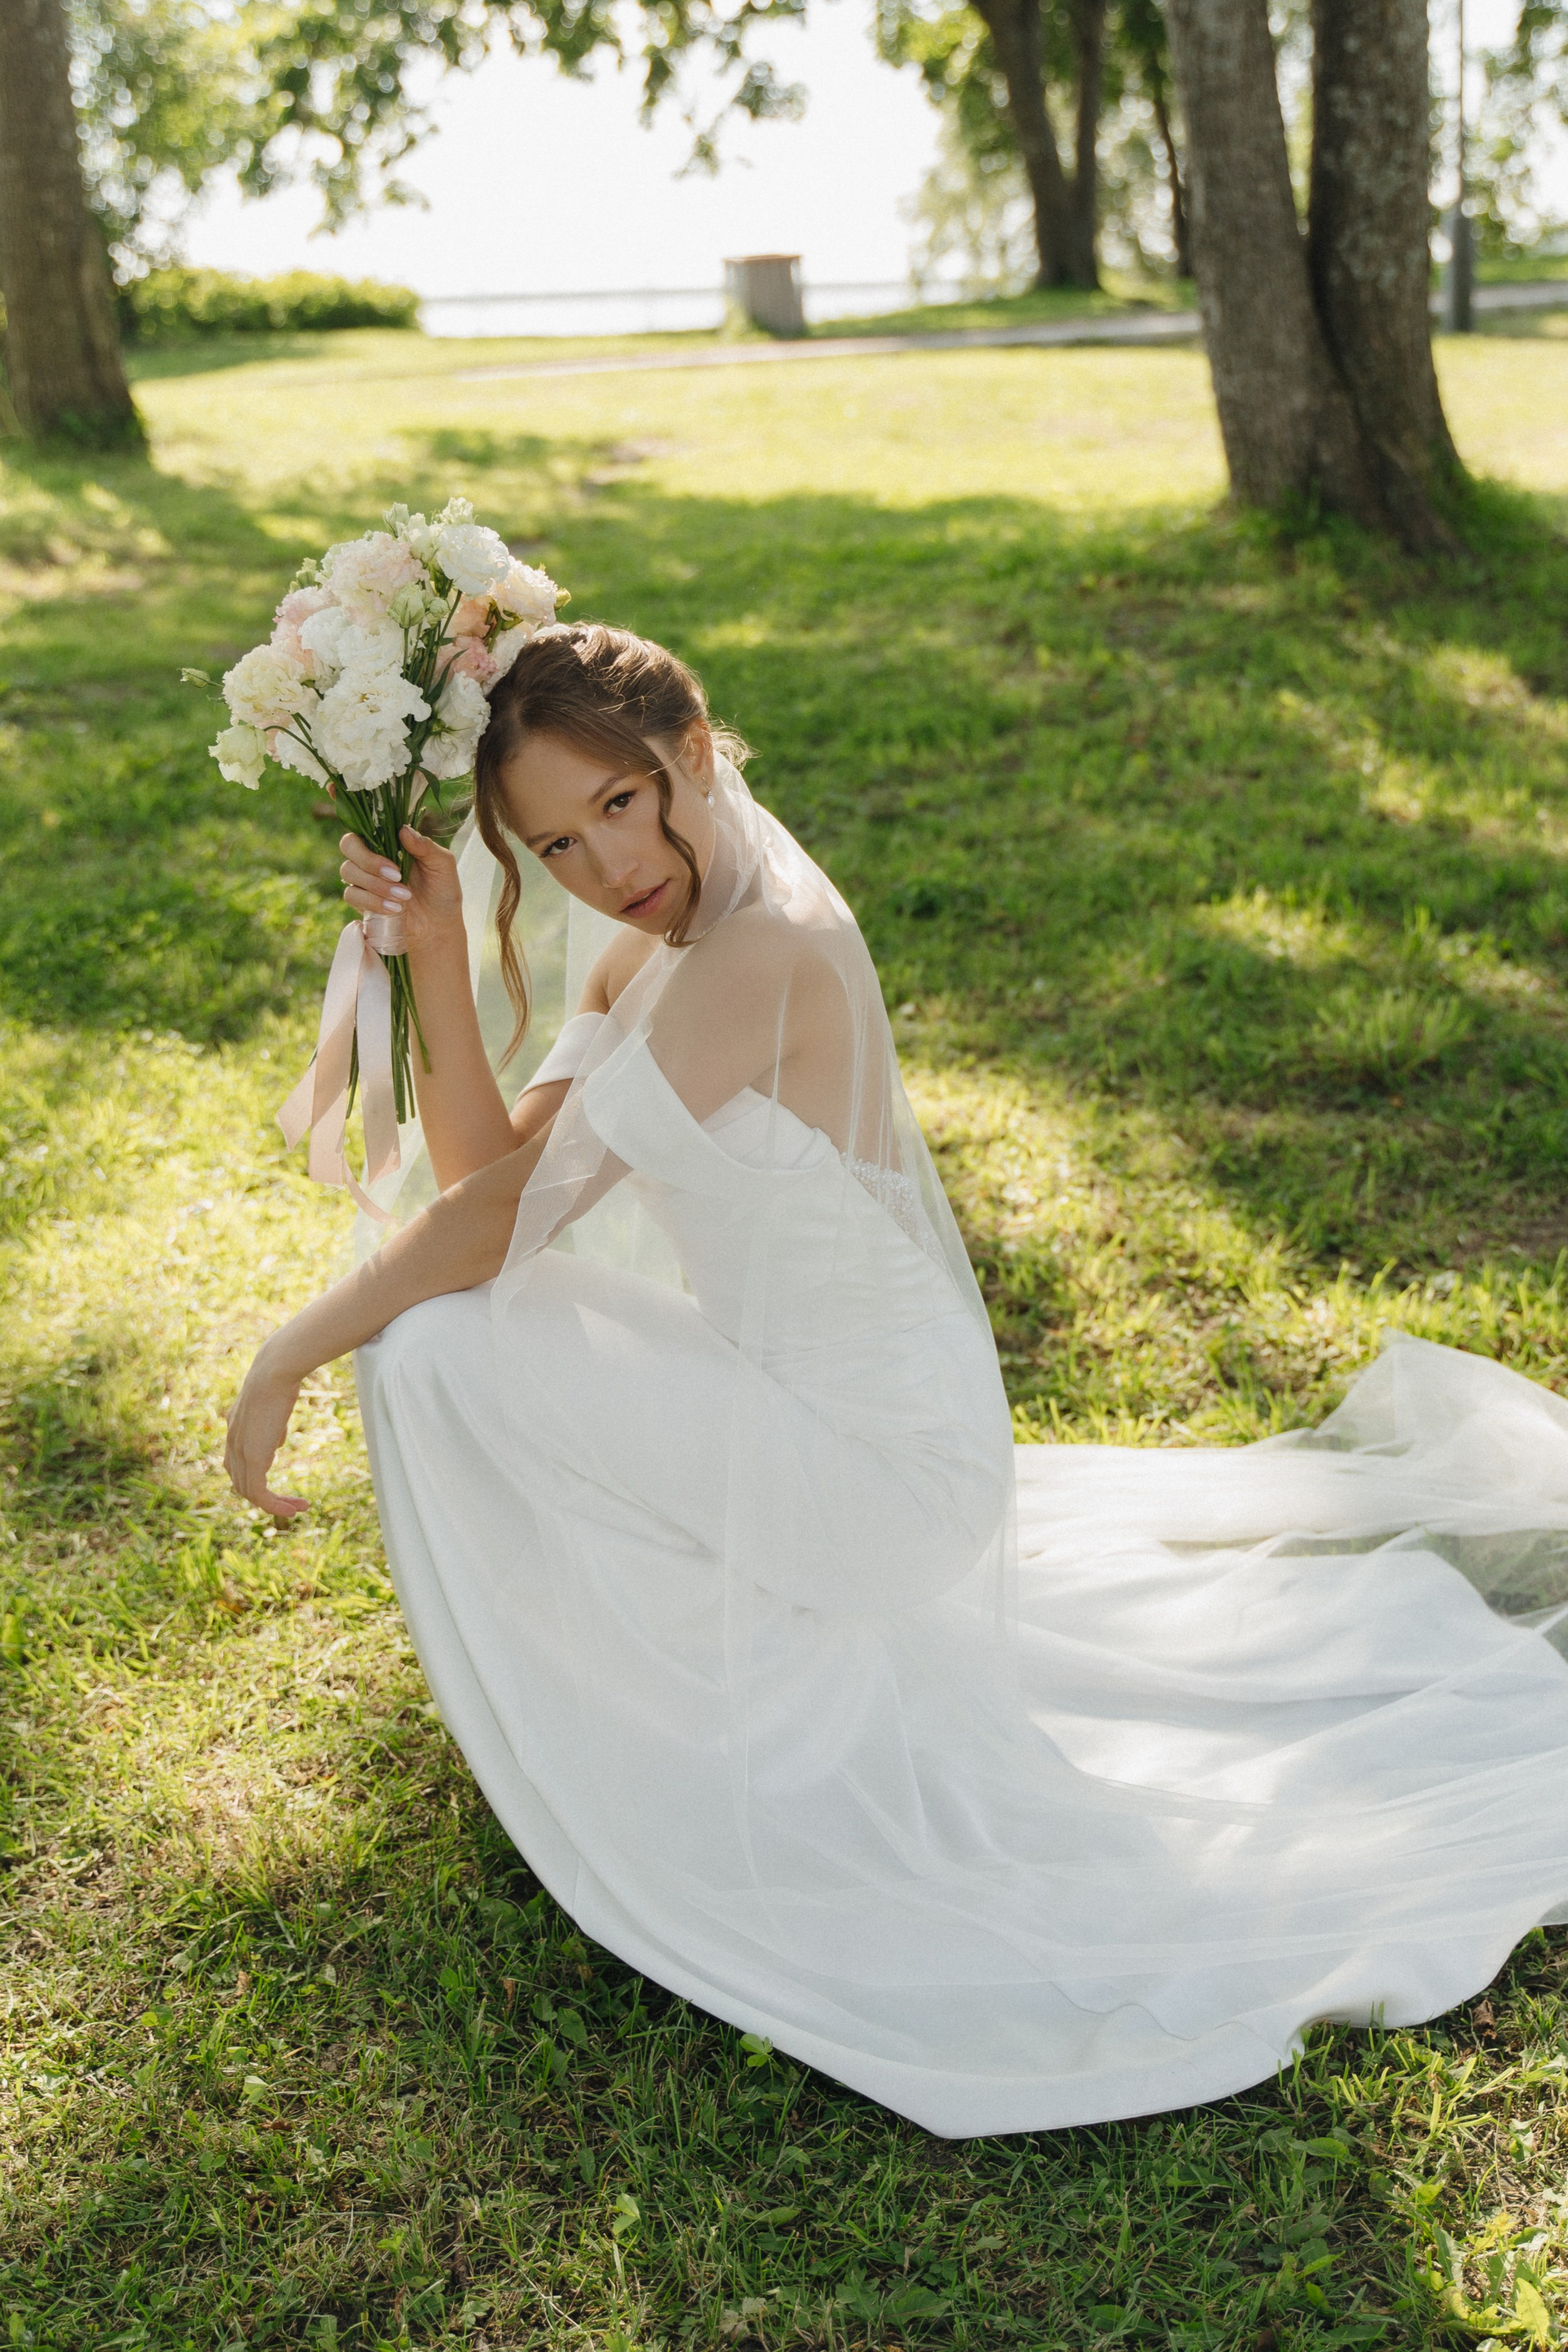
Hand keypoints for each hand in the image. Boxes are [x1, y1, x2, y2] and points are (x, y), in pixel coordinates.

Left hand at [225, 1340, 308, 1517]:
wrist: (274, 1372)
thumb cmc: (280, 1379)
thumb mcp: (274, 1405)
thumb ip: (272, 1426)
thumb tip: (277, 1443)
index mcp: (235, 1429)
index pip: (237, 1465)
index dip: (254, 1480)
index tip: (277, 1487)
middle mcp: (232, 1443)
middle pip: (241, 1483)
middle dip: (266, 1498)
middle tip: (291, 1505)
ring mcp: (240, 1452)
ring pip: (250, 1492)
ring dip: (275, 1505)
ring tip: (299, 1509)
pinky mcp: (253, 1458)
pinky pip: (259, 1493)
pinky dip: (275, 1505)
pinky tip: (294, 1507)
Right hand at [339, 824, 463, 953]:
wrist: (440, 925)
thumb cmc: (442, 890)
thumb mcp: (443, 865)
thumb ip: (425, 846)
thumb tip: (403, 830)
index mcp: (390, 840)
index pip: (364, 822)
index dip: (354, 814)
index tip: (361, 819)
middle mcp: (372, 855)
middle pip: (349, 844)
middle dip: (370, 860)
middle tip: (396, 875)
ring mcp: (364, 877)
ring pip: (348, 870)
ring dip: (375, 884)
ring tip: (405, 896)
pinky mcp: (361, 900)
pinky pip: (352, 894)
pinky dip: (372, 901)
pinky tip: (395, 908)